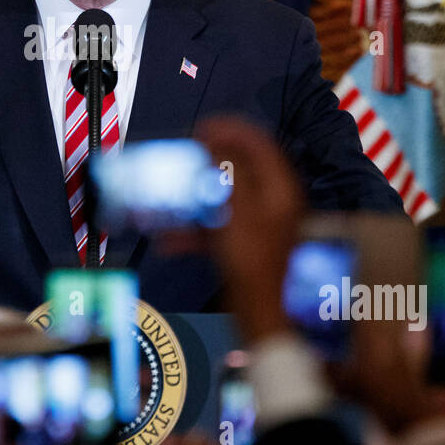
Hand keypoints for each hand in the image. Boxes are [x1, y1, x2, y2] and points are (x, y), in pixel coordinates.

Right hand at [189, 116, 305, 343]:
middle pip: (236, 170)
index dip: (230, 130)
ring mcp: (259, 226)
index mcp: (279, 190)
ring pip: (220, 199)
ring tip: (165, 200)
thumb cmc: (254, 267)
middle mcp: (273, 204)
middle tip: (180, 160)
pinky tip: (168, 240)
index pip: (259, 144)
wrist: (257, 316)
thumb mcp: (236, 209)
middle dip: (202, 165)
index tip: (202, 128)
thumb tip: (216, 144)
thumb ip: (227, 172)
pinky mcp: (243, 246)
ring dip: (190, 199)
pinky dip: (191, 230)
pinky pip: (214, 228)